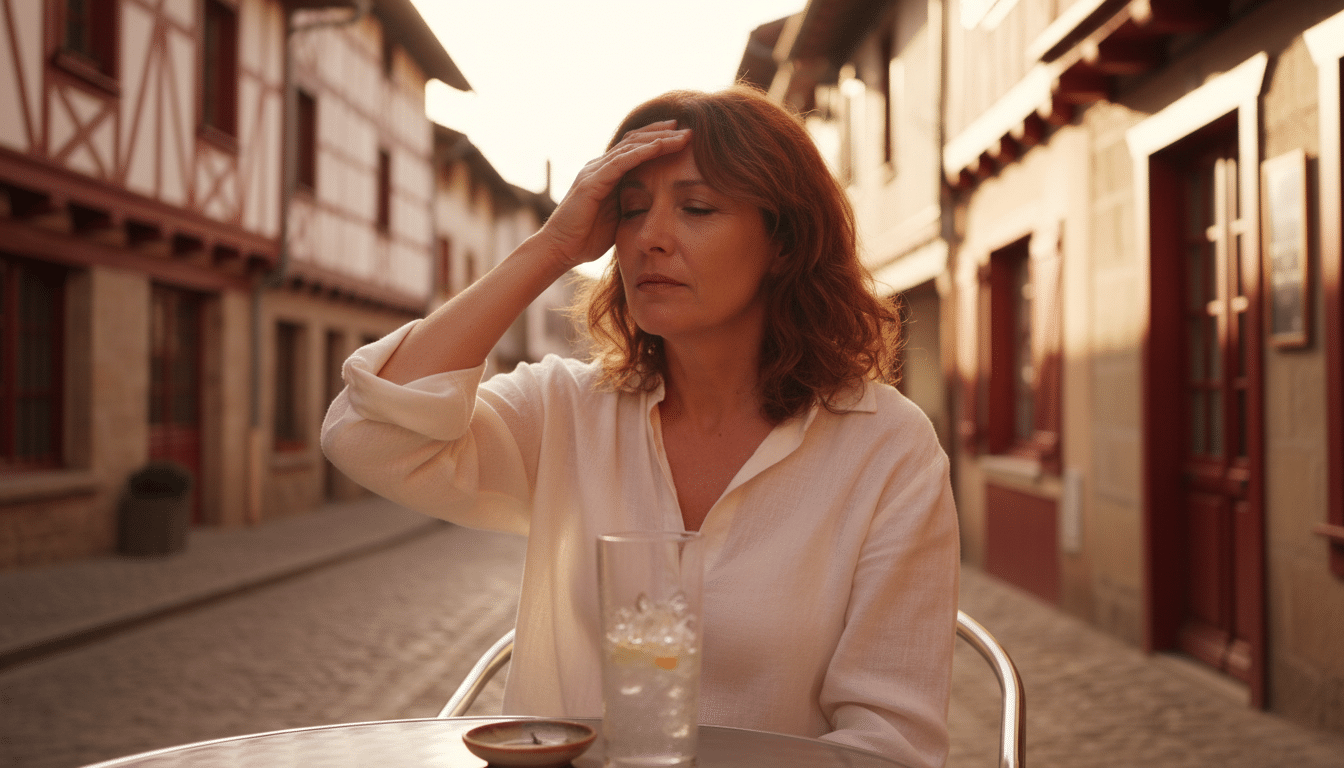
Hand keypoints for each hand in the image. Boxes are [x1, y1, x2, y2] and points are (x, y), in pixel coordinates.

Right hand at [538, 120, 690, 269]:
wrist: (560, 250)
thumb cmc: (586, 238)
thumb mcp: (617, 218)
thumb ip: (631, 206)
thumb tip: (655, 207)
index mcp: (607, 173)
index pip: (635, 147)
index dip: (659, 139)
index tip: (683, 137)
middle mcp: (600, 166)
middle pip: (635, 140)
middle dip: (662, 133)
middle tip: (688, 130)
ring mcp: (594, 172)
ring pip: (631, 147)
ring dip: (658, 139)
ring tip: (681, 135)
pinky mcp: (591, 182)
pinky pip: (620, 163)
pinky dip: (641, 153)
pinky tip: (659, 147)